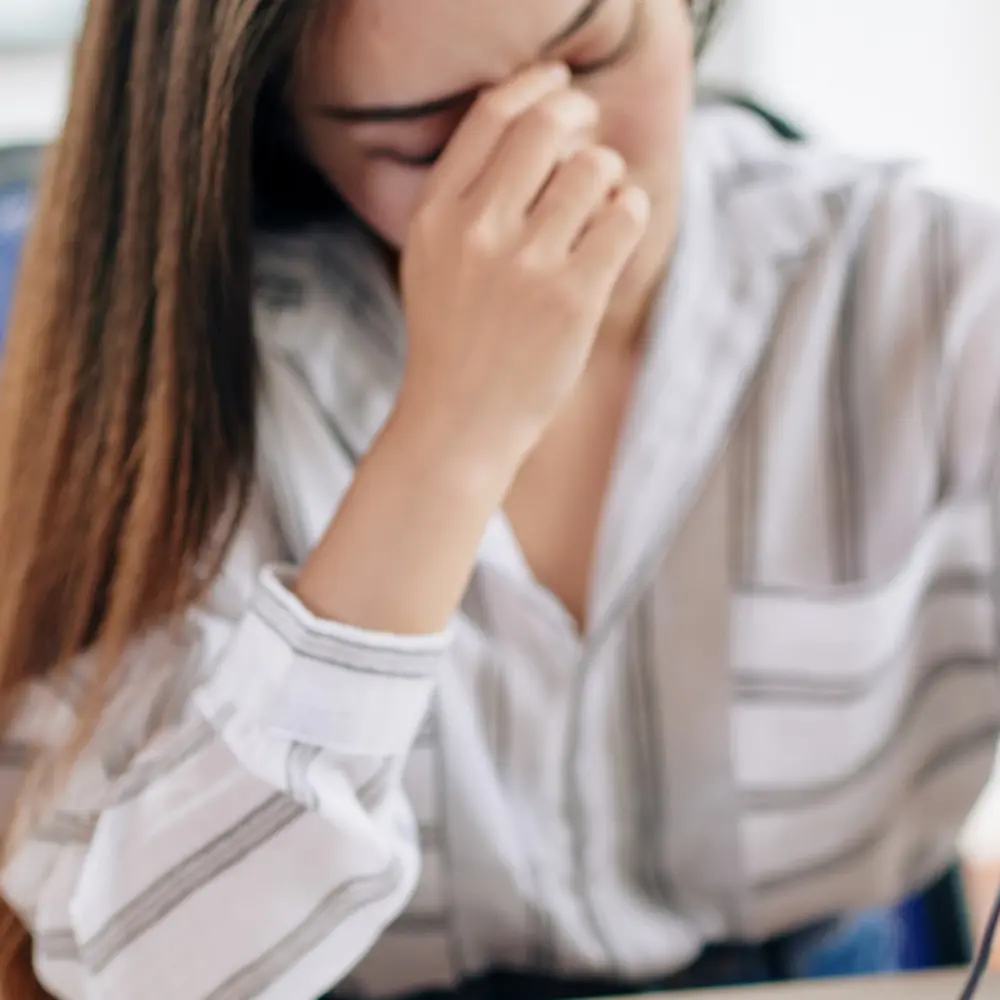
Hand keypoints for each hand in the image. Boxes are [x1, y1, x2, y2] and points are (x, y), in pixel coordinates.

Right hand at [397, 63, 650, 465]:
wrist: (458, 424)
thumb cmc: (452, 342)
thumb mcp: (429, 261)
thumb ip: (463, 198)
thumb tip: (532, 129)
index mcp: (436, 215)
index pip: (490, 116)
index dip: (535, 86)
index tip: (560, 85)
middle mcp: (476, 230)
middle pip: (547, 127)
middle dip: (580, 118)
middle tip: (590, 138)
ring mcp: (526, 265)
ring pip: (594, 168)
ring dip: (608, 175)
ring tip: (600, 204)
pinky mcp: (573, 297)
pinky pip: (625, 215)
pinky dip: (631, 211)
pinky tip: (617, 230)